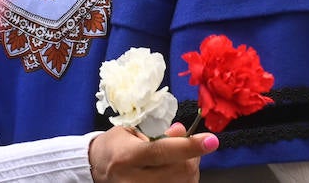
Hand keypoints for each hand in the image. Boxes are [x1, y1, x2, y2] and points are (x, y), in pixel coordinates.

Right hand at [88, 122, 217, 181]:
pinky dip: (184, 179)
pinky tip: (176, 171)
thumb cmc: (116, 146)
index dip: (189, 146)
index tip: (211, 140)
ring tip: (180, 159)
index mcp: (127, 157)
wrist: (97, 169)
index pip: (162, 152)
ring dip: (190, 170)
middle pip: (178, 171)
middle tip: (192, 146)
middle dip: (193, 157)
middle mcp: (133, 181)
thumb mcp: (132, 132)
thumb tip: (182, 131)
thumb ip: (159, 134)